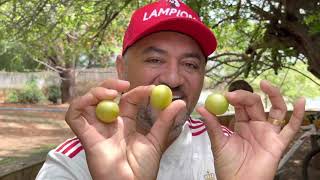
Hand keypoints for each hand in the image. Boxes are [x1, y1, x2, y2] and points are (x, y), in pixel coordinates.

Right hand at [65, 79, 185, 179]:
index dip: (138, 91)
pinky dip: (80, 103)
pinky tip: (95, 100)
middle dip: (111, 85)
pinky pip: (73, 116)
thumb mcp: (156, 140)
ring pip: (87, 102)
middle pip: (104, 97)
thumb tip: (179, 103)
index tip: (152, 89)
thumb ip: (165, 121)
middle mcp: (109, 124)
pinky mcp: (85, 136)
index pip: (128, 100)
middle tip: (126, 84)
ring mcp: (96, 129)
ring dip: (96, 91)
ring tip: (112, 92)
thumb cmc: (143, 169)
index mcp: (125, 124)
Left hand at [197, 80, 304, 179]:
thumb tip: (201, 108)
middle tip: (233, 95)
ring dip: (273, 95)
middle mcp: (256, 126)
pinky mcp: (278, 143)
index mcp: (241, 125)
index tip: (225, 95)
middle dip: (245, 96)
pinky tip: (300, 102)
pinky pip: (291, 129)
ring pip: (276, 110)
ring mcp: (268, 133)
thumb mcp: (218, 143)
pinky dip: (298, 115)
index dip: (235, 98)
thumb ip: (212, 125)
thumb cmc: (228, 167)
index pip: (240, 105)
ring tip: (265, 84)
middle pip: (255, 104)